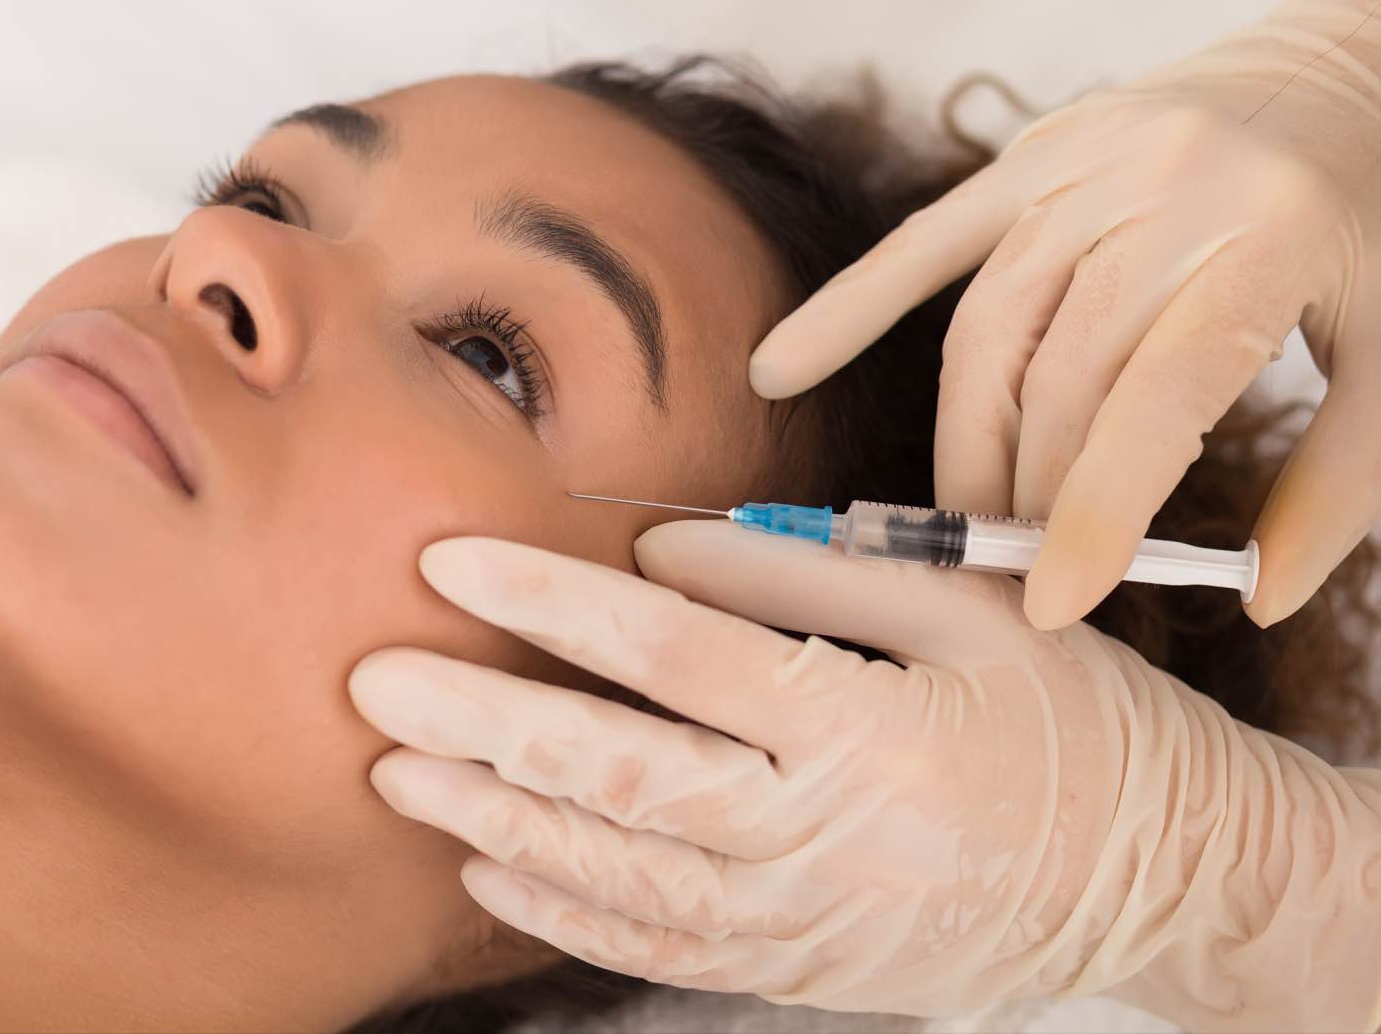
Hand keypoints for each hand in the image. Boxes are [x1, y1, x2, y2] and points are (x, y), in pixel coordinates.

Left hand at [350, 525, 1380, 1031]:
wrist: (1154, 880)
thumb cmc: (1067, 725)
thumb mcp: (972, 616)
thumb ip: (813, 577)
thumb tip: (660, 557)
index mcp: (867, 726)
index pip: (674, 657)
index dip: (551, 606)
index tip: (454, 560)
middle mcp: (822, 835)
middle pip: (618, 776)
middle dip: (484, 722)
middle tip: (373, 679)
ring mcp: (802, 920)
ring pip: (617, 873)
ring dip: (495, 816)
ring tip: (400, 766)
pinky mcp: (797, 969)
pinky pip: (655, 945)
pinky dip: (562, 905)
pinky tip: (487, 859)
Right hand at [748, 0, 1380, 629]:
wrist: (1349, 66)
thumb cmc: (1374, 229)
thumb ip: (1340, 488)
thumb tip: (1260, 597)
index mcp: (1269, 243)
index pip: (1156, 402)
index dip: (1096, 514)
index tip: (1053, 607)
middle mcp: (1167, 191)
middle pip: (1054, 377)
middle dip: (1024, 494)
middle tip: (1009, 575)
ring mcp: (1086, 164)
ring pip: (984, 330)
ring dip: (960, 442)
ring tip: (959, 522)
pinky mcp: (1031, 153)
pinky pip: (922, 243)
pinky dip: (848, 308)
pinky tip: (783, 368)